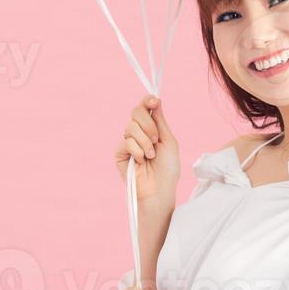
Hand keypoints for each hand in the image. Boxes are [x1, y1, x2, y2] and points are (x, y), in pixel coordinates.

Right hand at [114, 94, 179, 210]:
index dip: (147, 101)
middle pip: (136, 112)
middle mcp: (138, 132)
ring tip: (151, 156)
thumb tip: (156, 100)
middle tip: (156, 140)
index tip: (154, 101)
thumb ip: (160, 121)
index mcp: (151, 128)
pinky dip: (138, 151)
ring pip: (131, 127)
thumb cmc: (168, 168)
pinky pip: (127, 141)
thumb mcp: (169, 141)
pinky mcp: (119, 153)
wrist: (159, 189)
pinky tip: (141, 162)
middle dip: (149, 125)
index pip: (145, 107)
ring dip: (145, 142)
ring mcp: (128, 142)